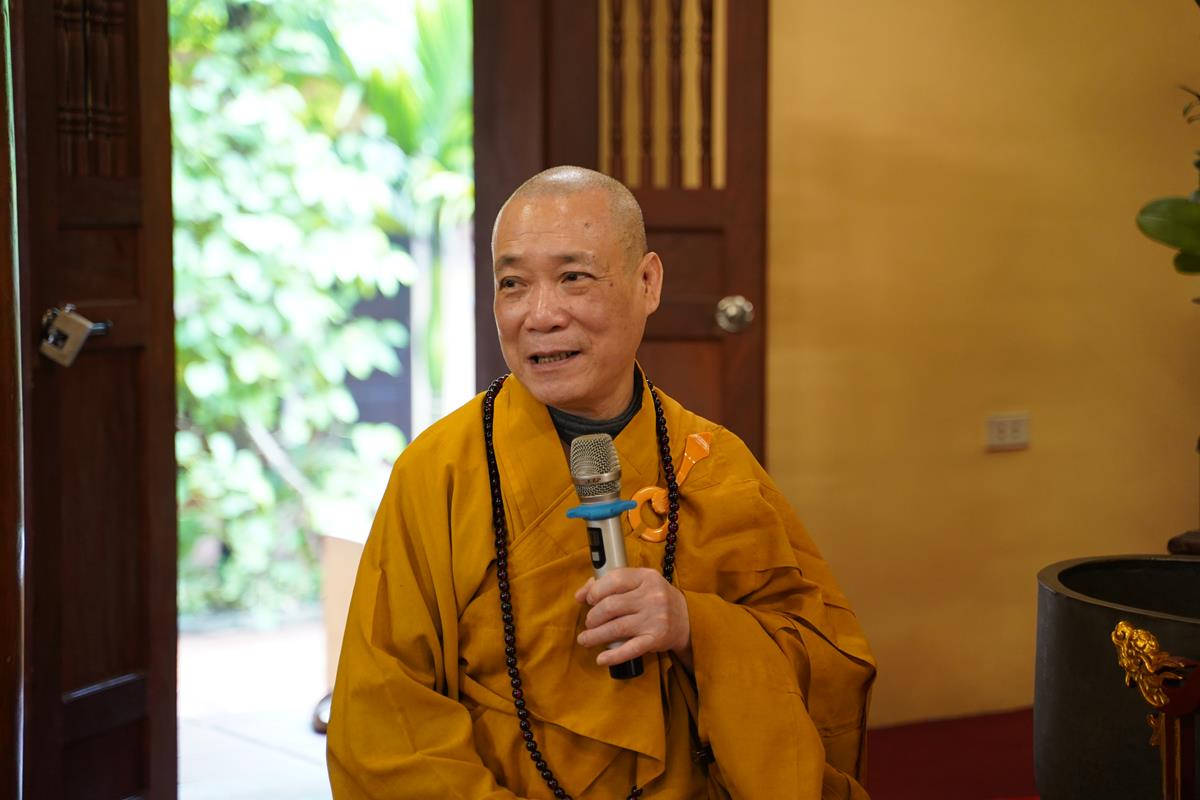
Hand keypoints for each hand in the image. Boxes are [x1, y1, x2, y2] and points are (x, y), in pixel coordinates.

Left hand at [573, 568, 692, 669]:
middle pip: (611, 606)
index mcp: (647, 577)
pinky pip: (630, 649)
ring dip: (595, 636)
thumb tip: (580, 595)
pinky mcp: (656, 639)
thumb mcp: (638, 583)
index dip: (595, 590)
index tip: (588, 600)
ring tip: (585, 639)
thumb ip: (609, 583)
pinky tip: (601, 658)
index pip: (615, 579)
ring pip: (616, 628)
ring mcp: (655, 619)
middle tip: (589, 622)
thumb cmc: (655, 598)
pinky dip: (613, 656)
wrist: (687, 619)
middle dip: (593, 616)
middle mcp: (652, 597)